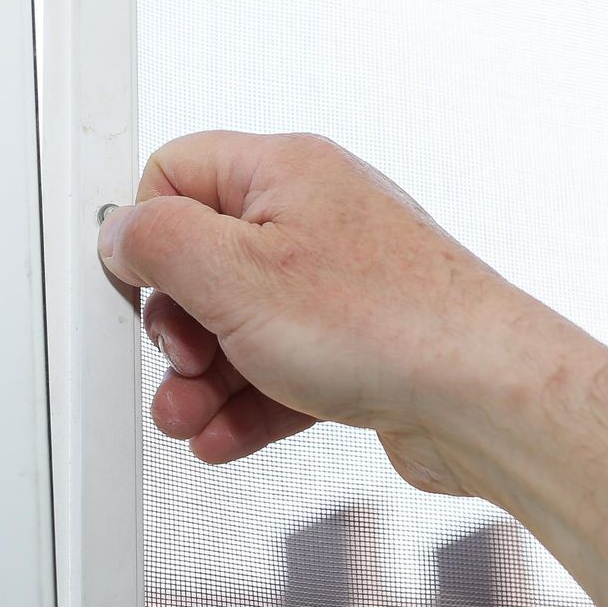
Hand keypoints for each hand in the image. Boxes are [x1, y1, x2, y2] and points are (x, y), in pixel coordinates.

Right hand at [96, 130, 537, 494]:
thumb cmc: (386, 323)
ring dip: (205, 378)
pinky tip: (226, 435)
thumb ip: (158, 243)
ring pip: (243, 324)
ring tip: (189, 418)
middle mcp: (316, 215)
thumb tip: (121, 232)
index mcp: (283, 171)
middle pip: (205, 260)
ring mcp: (342, 281)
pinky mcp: (361, 342)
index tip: (140, 288)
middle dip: (178, 327)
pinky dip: (250, 402)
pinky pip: (284, 366)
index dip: (146, 233)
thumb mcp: (233, 276)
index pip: (176, 173)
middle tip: (182, 360)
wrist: (486, 396)